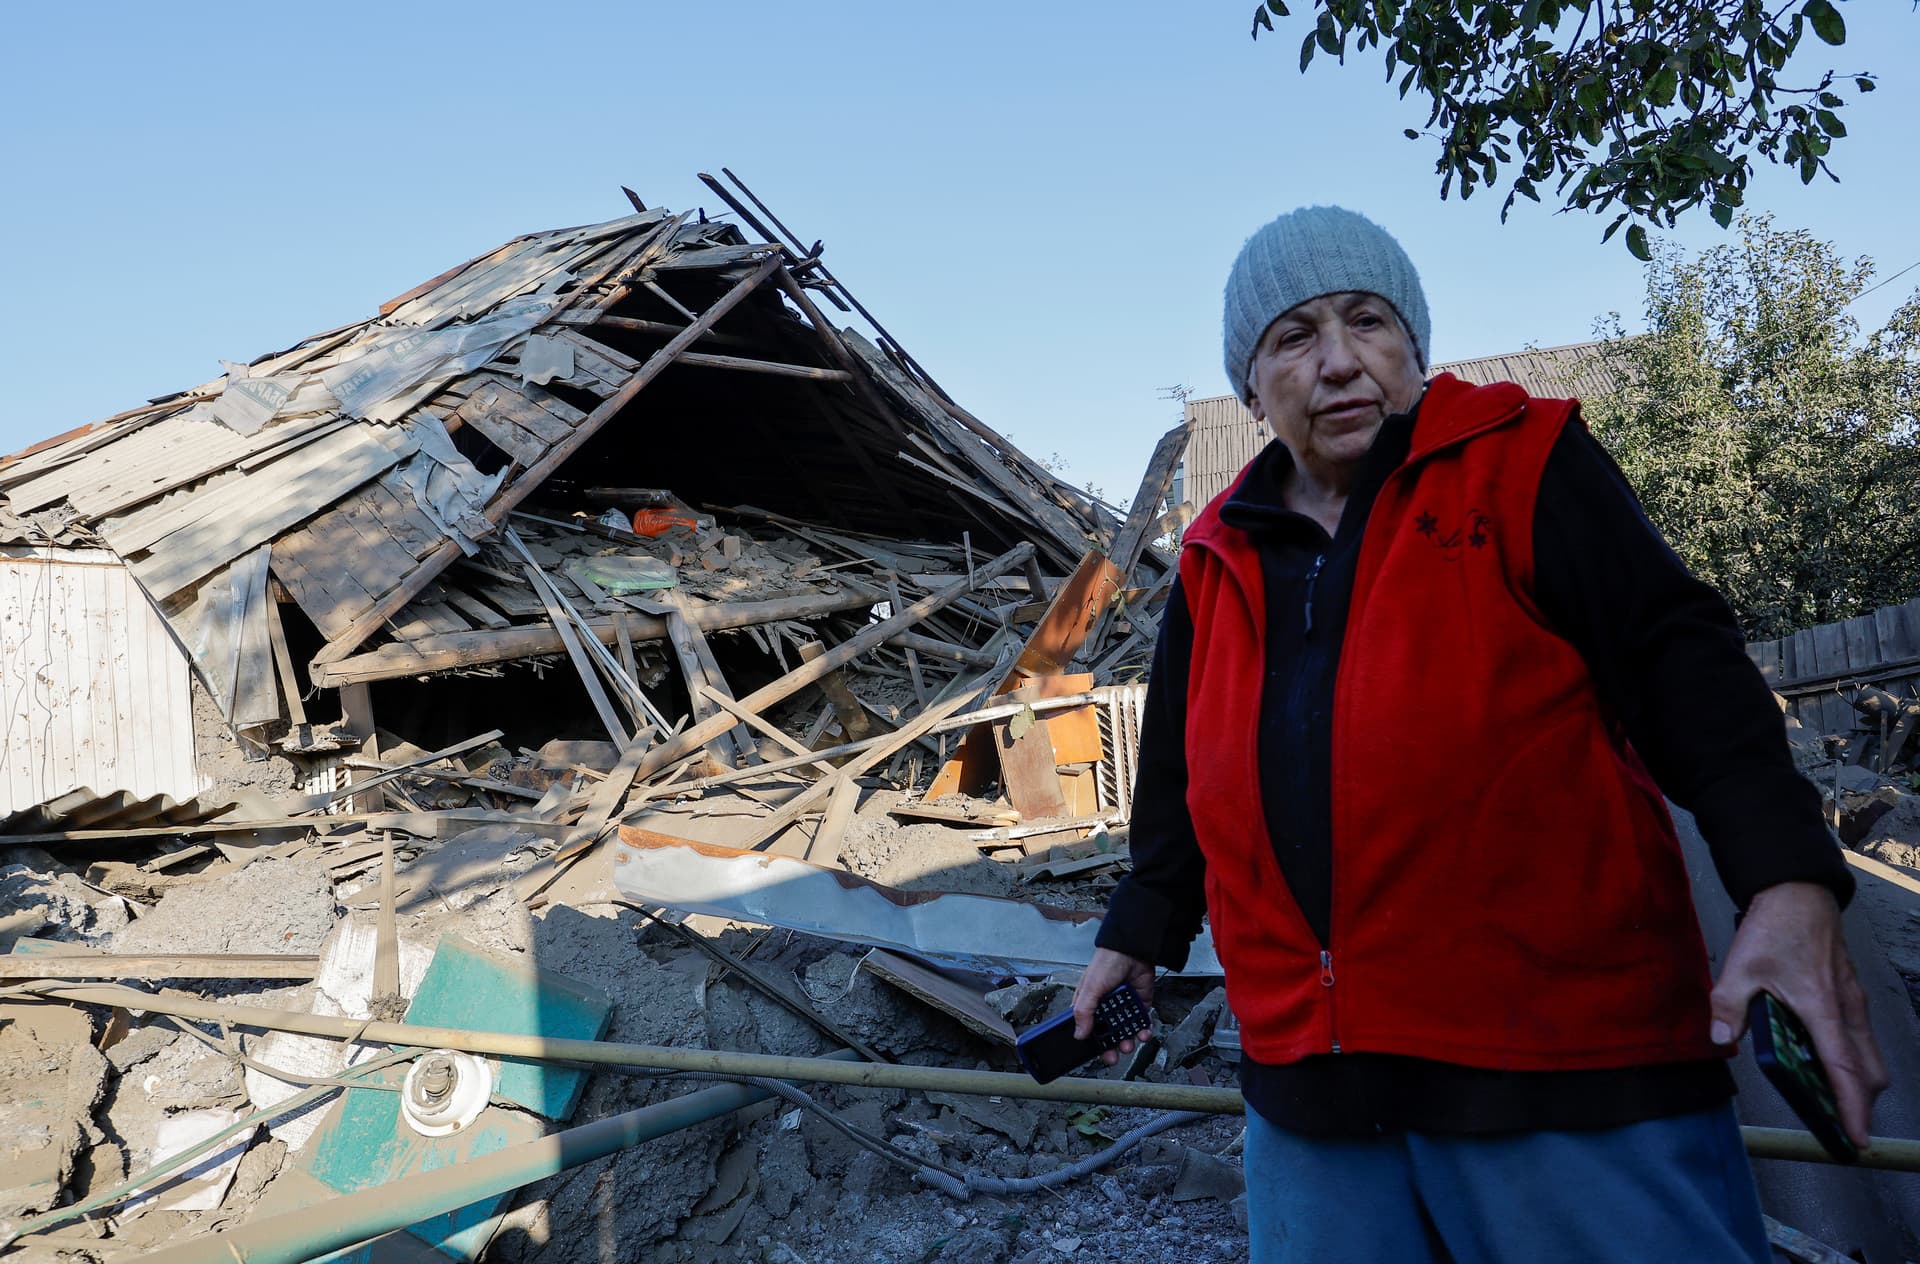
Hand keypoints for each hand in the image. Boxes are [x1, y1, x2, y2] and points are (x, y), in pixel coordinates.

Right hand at [1073, 948, 1156, 1066]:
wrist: (1134, 950)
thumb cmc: (1108, 962)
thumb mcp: (1091, 988)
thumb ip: (1084, 1012)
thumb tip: (1079, 1034)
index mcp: (1090, 1002)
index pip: (1089, 1027)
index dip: (1093, 1042)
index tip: (1098, 1053)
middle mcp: (1106, 1005)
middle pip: (1109, 1033)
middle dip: (1112, 1047)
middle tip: (1115, 1056)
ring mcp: (1124, 1004)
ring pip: (1126, 1030)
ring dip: (1128, 1040)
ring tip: (1129, 1044)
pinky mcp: (1140, 1003)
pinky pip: (1141, 1021)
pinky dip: (1143, 1029)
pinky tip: (1143, 1032)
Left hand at [1709, 881, 1888, 1149]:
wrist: (1799, 891)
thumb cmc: (1775, 926)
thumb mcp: (1740, 966)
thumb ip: (1728, 1005)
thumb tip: (1719, 1040)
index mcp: (1823, 1008)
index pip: (1844, 1069)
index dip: (1851, 1108)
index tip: (1854, 1137)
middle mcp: (1847, 1010)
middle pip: (1868, 1071)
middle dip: (1857, 1102)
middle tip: (1836, 1124)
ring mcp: (1853, 1002)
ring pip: (1868, 1055)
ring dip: (1855, 1081)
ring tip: (1827, 1098)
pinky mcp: (1851, 995)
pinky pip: (1859, 1037)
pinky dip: (1851, 1058)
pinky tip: (1821, 1059)